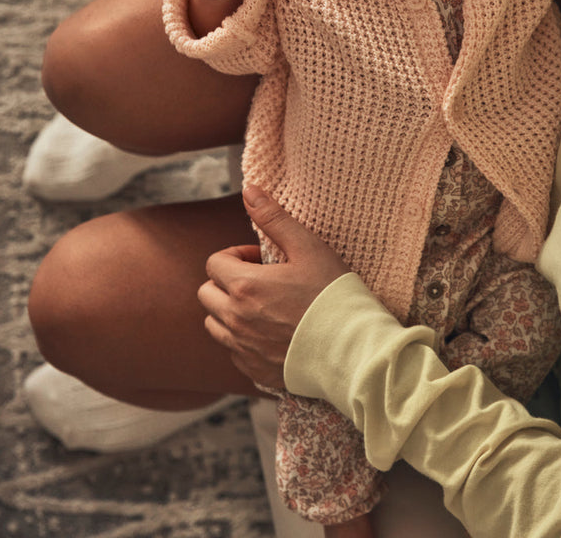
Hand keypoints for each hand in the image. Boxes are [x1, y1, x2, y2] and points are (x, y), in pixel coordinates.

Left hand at [198, 186, 349, 388]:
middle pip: (207, 294)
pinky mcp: (253, 371)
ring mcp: (243, 349)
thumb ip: (274, 218)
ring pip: (214, 324)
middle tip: (261, 280)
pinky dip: (243, 339)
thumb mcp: (307, 247)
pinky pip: (232, 351)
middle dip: (227, 282)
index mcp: (244, 286)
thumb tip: (249, 190)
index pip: (214, 263)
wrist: (354, 350)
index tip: (262, 259)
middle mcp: (235, 319)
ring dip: (230, 311)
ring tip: (264, 306)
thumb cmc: (332, 294)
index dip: (236, 256)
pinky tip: (272, 332)